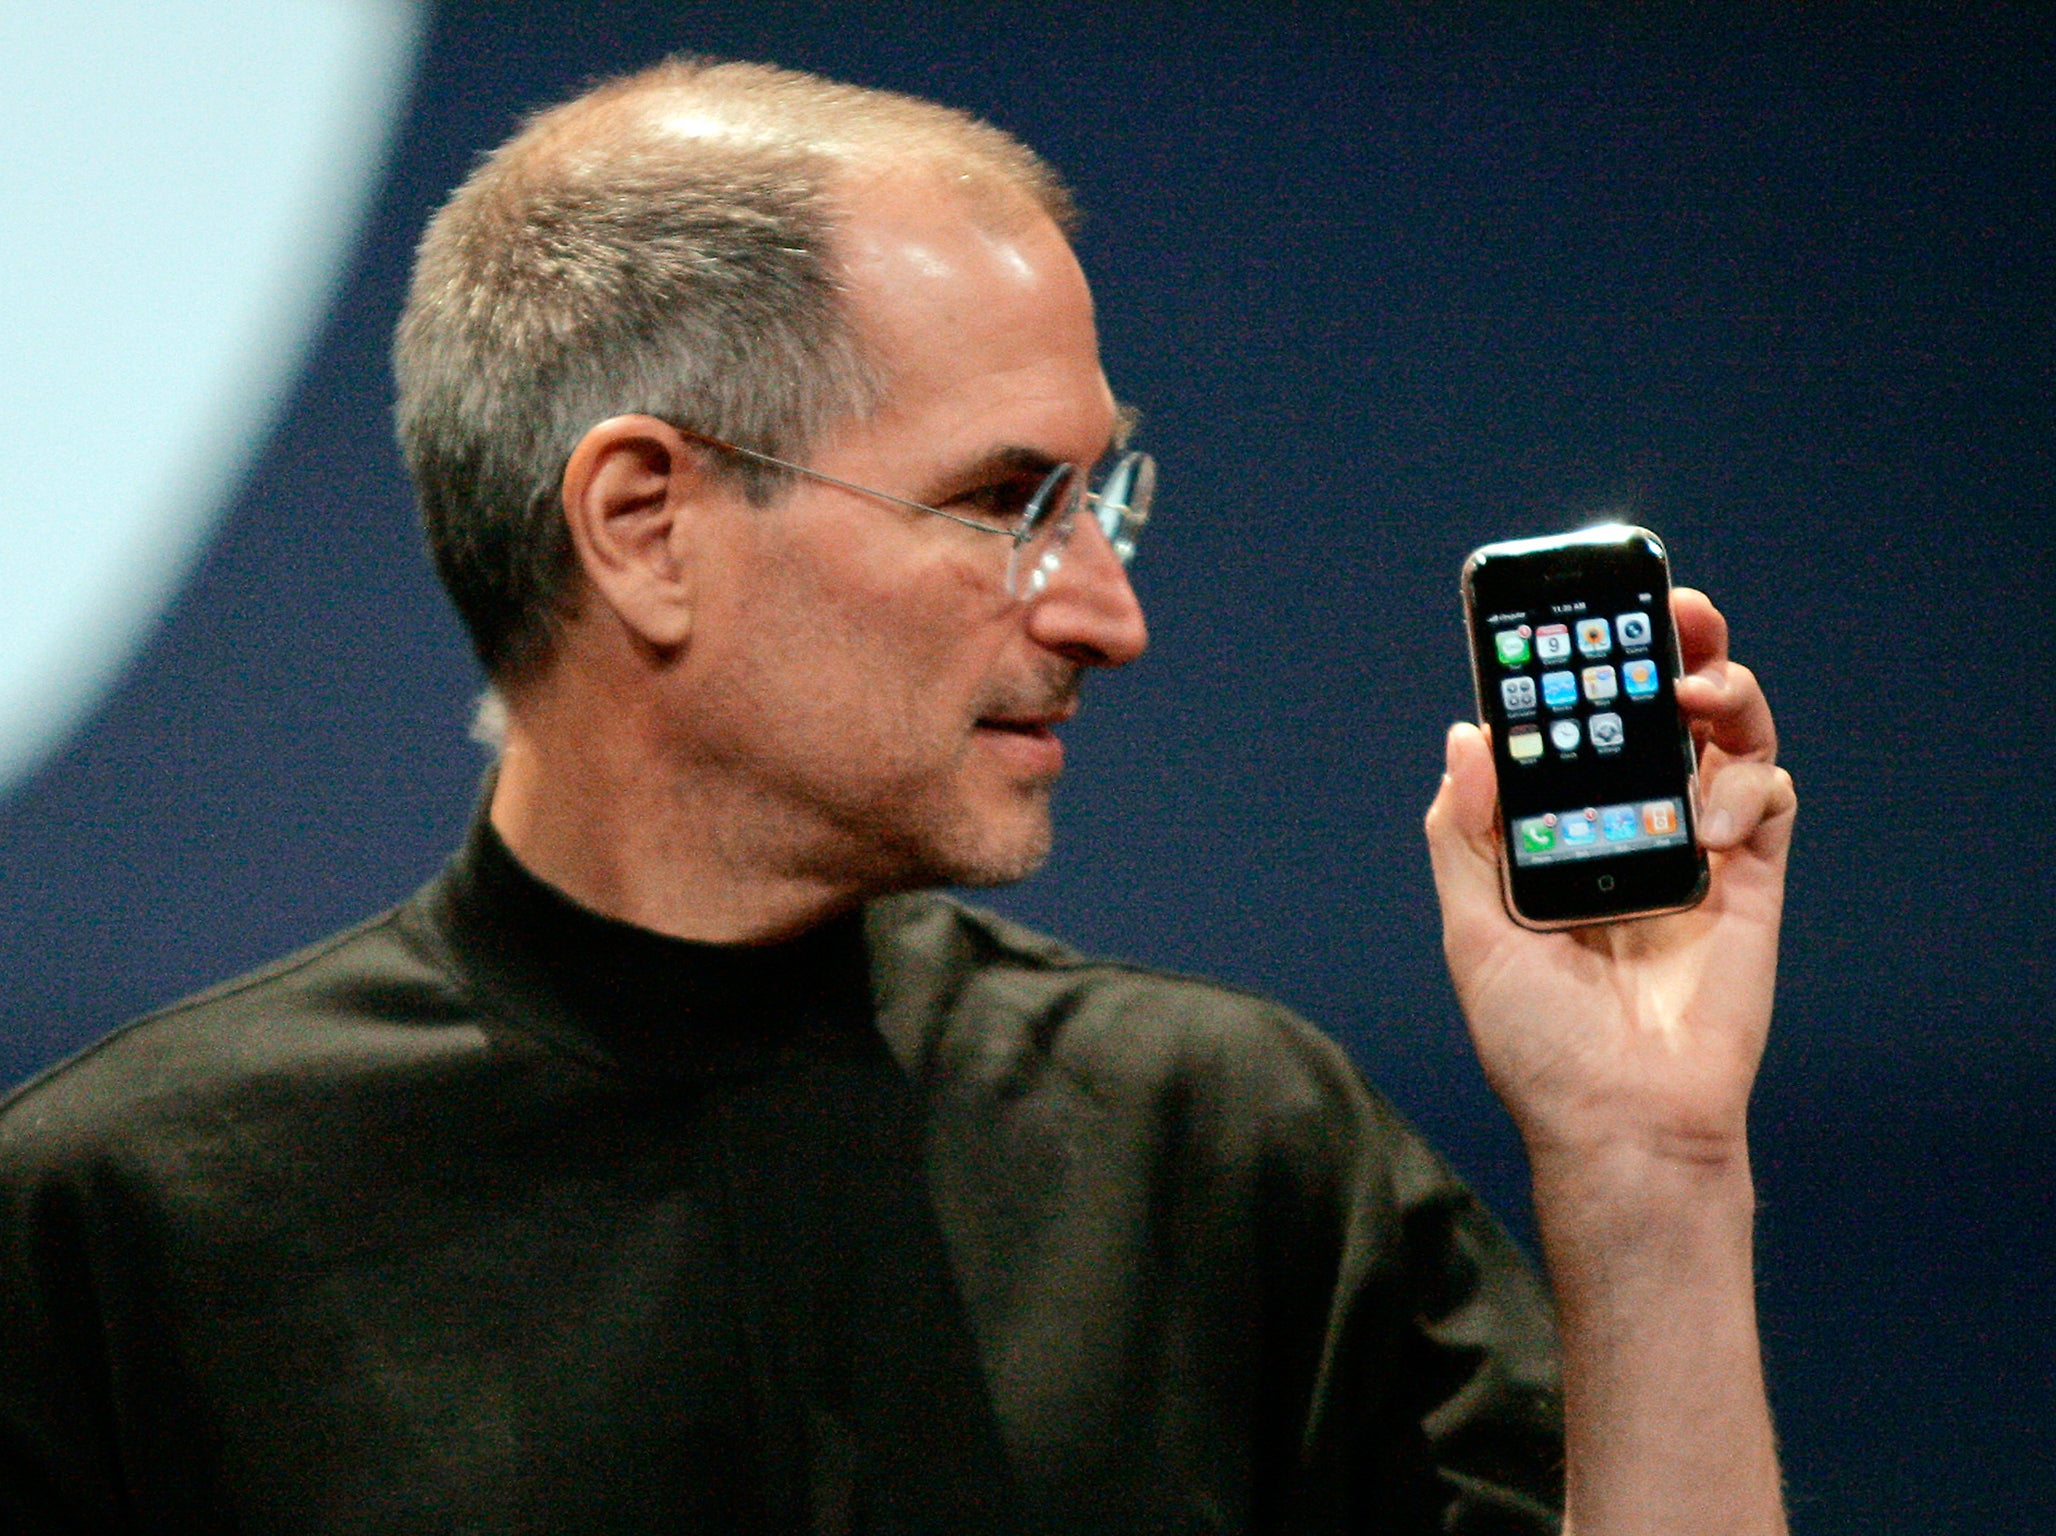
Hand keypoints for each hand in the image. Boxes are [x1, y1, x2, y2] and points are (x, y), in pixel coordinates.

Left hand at [1423, 589, 1797, 1167]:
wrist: (1624, 1121)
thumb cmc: (1539, 1041)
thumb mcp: (1473, 932)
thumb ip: (1467, 835)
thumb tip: (1467, 736)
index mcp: (1559, 833)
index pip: (1574, 729)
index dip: (1579, 670)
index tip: (1573, 614)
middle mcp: (1628, 829)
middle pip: (1657, 714)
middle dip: (1667, 649)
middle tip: (1669, 605)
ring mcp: (1695, 850)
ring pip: (1724, 738)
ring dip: (1722, 691)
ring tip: (1699, 685)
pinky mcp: (1753, 880)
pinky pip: (1769, 798)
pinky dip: (1750, 785)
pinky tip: (1715, 820)